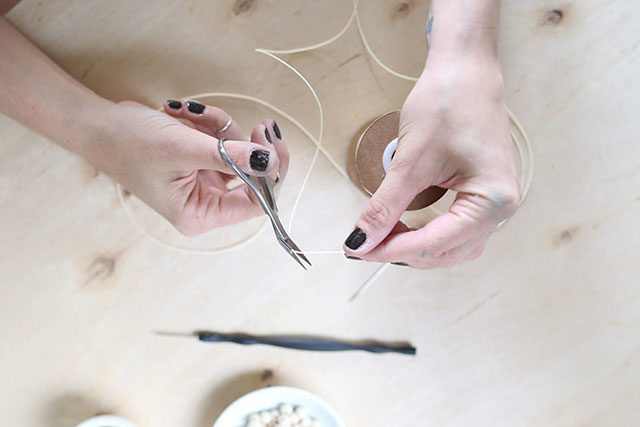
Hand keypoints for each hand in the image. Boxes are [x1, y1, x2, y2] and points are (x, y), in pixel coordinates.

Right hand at [84, 99, 288, 235]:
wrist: (97, 124)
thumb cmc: (130, 143)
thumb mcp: (184, 148)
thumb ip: (231, 155)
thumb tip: (271, 161)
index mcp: (200, 215)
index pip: (255, 204)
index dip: (270, 175)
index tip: (271, 143)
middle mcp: (204, 204)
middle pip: (253, 178)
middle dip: (250, 146)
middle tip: (262, 124)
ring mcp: (203, 182)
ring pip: (238, 154)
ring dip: (221, 128)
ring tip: (190, 113)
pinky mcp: (200, 163)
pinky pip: (221, 142)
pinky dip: (209, 125)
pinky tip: (182, 112)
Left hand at [343, 57, 519, 268]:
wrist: (465, 69)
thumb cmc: (447, 103)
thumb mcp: (410, 161)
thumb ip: (385, 207)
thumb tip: (361, 240)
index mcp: (493, 200)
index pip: (436, 243)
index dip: (393, 250)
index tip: (358, 250)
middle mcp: (501, 208)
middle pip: (446, 252)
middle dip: (404, 252)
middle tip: (364, 244)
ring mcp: (495, 202)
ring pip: (452, 246)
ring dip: (416, 247)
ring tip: (381, 236)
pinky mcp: (482, 194)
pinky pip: (455, 229)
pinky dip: (428, 233)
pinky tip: (403, 227)